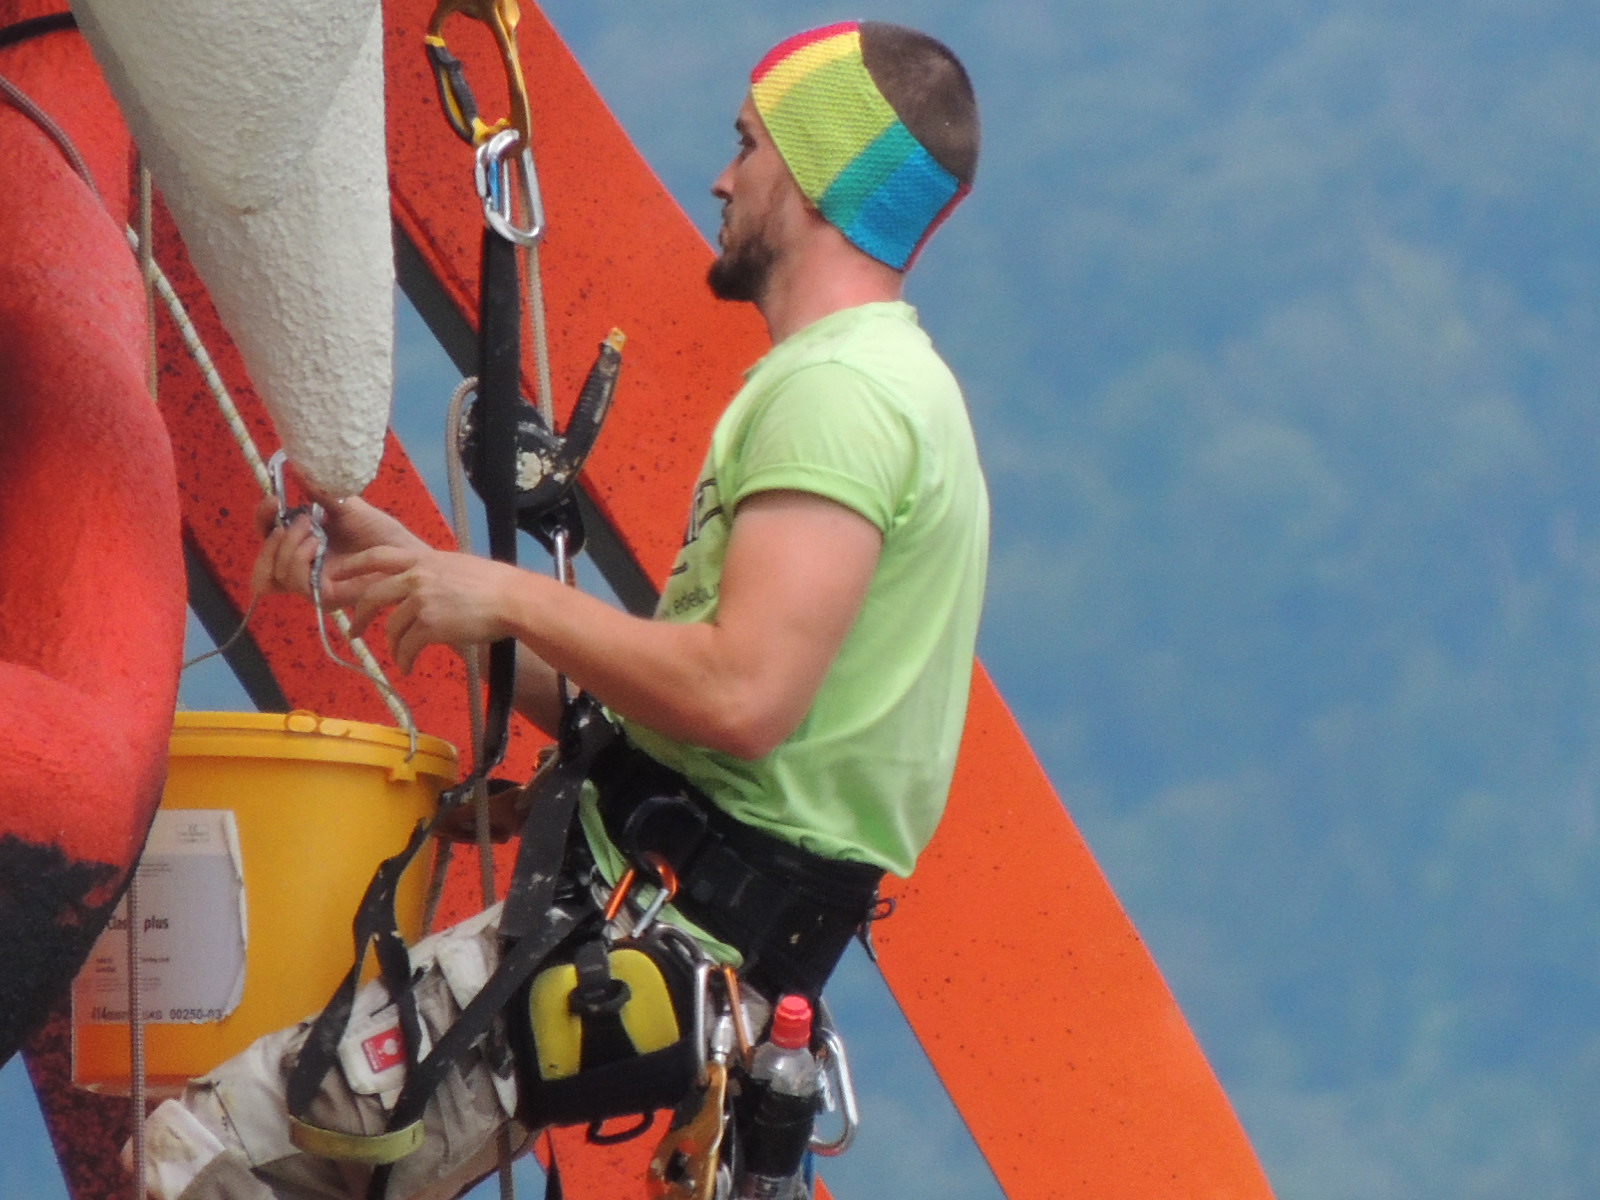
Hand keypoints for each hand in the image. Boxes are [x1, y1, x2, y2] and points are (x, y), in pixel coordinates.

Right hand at [250, 492, 424, 599]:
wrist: (406, 550)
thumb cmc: (380, 532)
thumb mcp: (345, 506)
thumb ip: (318, 493)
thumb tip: (297, 468)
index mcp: (303, 548)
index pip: (266, 542)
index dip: (261, 520)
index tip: (272, 499)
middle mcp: (304, 570)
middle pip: (262, 567)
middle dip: (271, 536)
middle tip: (299, 518)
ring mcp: (313, 585)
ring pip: (275, 575)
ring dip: (288, 546)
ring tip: (314, 531)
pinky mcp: (326, 596)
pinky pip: (296, 582)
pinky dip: (299, 559)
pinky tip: (317, 543)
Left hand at [330, 545, 523, 671]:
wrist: (512, 600)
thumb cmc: (494, 583)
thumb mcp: (458, 566)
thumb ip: (434, 571)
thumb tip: (422, 585)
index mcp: (423, 558)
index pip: (377, 556)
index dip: (353, 566)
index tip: (336, 575)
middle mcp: (416, 576)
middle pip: (373, 595)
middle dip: (360, 616)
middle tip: (353, 631)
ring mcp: (421, 601)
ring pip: (392, 627)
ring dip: (391, 646)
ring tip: (399, 657)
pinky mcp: (430, 625)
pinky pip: (407, 647)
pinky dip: (404, 660)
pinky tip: (408, 667)